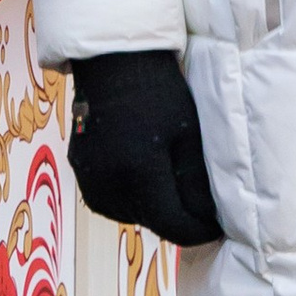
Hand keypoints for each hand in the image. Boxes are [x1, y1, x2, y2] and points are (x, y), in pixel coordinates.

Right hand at [66, 50, 222, 247]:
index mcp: (139, 176)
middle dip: (176, 217)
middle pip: (151, 223)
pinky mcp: (80, 172)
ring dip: (152, 208)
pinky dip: (130, 196)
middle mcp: (108, 185)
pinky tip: (143, 174)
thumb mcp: (190, 139)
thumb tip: (207, 220)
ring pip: (129, 215)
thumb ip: (197, 186)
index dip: (199, 232)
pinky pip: (109, 200)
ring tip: (169, 180)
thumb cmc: (161, 95)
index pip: (173, 227)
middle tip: (196, 198)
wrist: (115, 63)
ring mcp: (89, 179)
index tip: (215, 226)